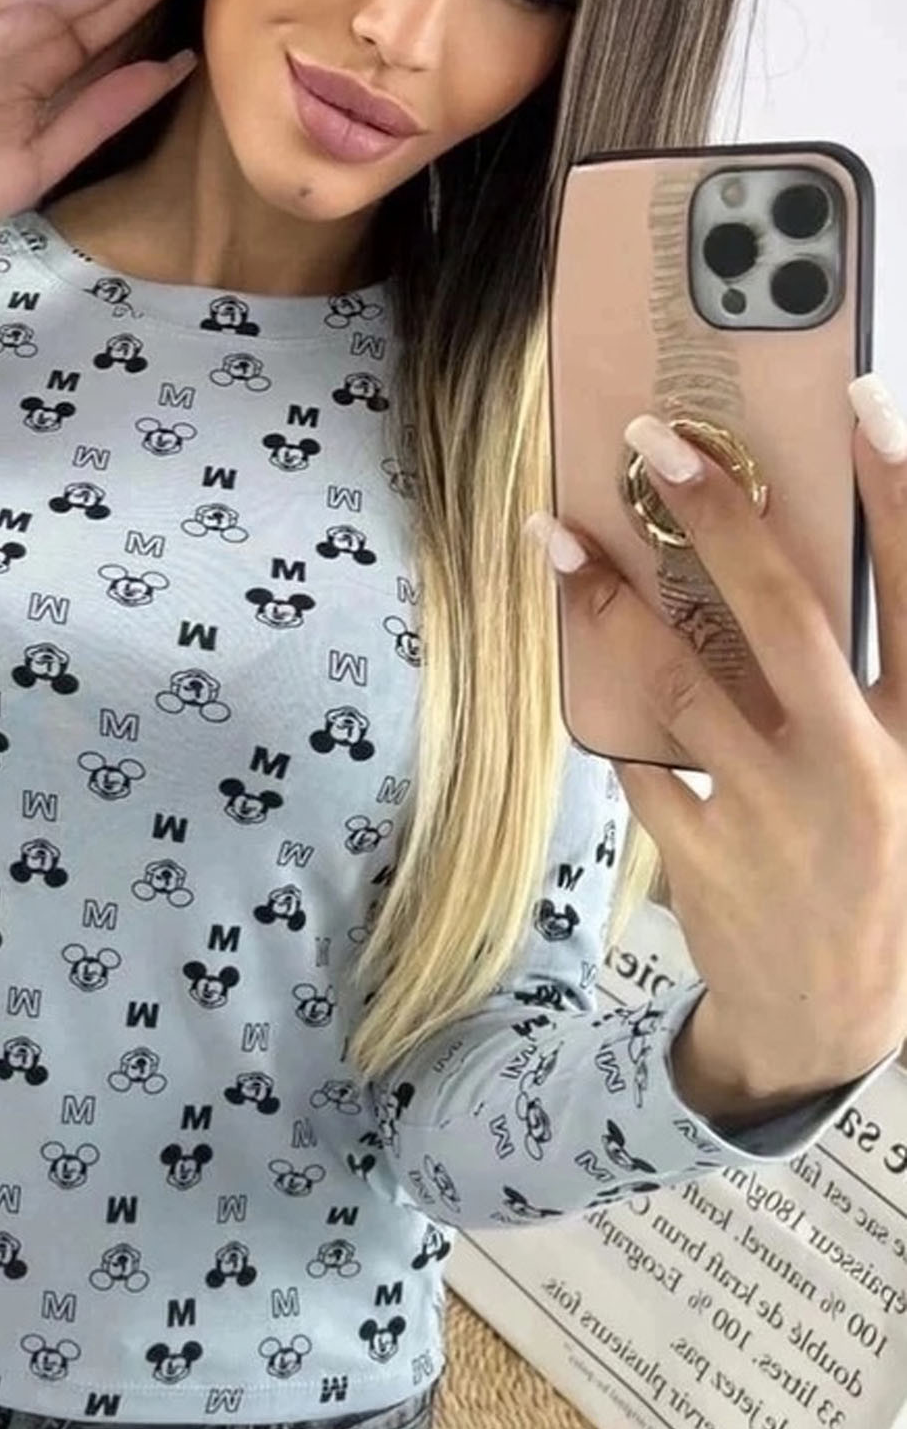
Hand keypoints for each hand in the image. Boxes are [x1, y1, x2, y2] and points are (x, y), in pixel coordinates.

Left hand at [525, 379, 906, 1101]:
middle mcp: (865, 769)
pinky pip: (640, 754)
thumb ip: (878, 680)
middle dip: (715, 514)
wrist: (829, 1028)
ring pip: (678, 678)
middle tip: (652, 439)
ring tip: (556, 534)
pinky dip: (604, 699)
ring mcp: (779, 817)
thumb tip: (808, 550)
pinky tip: (575, 651)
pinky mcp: (705, 859)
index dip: (900, 493)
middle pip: (784, 614)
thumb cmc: (882, 871)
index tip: (864, 399)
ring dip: (609, 597)